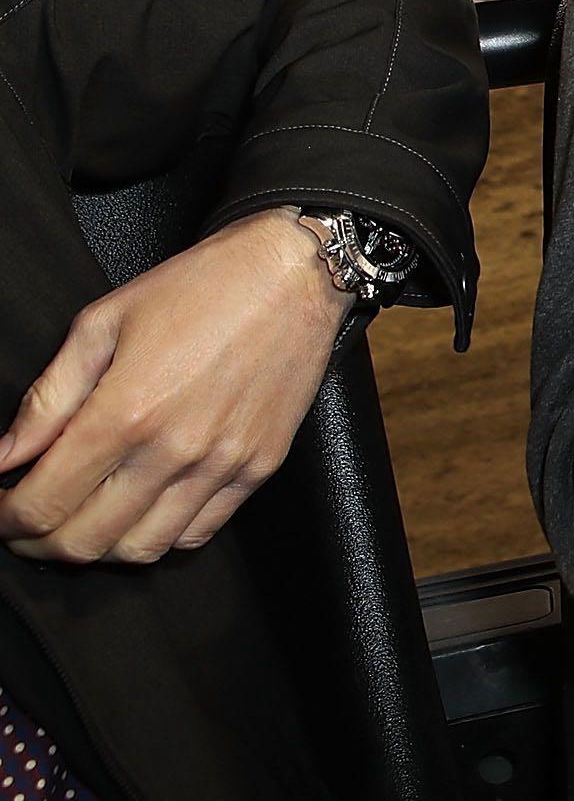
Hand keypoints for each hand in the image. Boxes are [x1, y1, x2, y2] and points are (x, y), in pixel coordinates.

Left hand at [1, 208, 352, 562]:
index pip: (42, 503)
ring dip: (97, 549)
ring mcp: (221, 464)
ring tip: (81, 523)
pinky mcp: (258, 466)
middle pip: (84, 542)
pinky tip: (140, 511)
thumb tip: (4, 455)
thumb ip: (47, 398)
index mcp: (125, 411)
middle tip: (24, 526)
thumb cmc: (199, 287)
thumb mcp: (102, 323)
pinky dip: (157, 537)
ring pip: (140, 550)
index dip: (3, 520)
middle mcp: (173, 449)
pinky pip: (197, 533)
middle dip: (38, 544)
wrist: (294, 274)